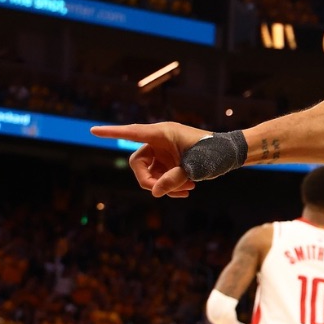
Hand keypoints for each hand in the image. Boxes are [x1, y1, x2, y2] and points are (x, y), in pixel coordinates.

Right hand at [89, 122, 205, 197]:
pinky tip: (187, 190)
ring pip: (150, 173)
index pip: (132, 132)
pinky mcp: (170, 161)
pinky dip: (170, 185)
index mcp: (162, 133)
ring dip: (164, 185)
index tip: (93, 131)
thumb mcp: (194, 169)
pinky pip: (161, 176)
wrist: (231, 155)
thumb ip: (172, 180)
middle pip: (138, 163)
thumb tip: (154, 192)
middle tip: (164, 192)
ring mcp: (164, 152)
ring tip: (186, 190)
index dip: (112, 133)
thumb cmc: (213, 154)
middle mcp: (159, 141)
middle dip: (148, 180)